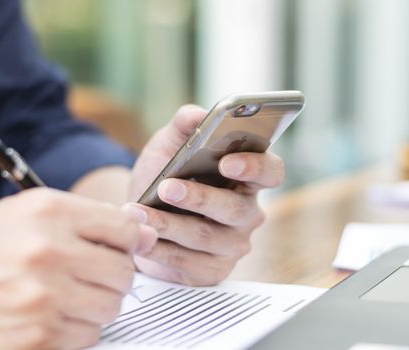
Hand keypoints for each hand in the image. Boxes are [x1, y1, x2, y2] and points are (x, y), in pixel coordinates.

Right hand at [0, 188, 155, 349]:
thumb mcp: (31, 212)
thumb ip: (91, 218)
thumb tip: (144, 231)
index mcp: (49, 212)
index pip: (125, 229)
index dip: (127, 241)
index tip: (120, 247)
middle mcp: (47, 252)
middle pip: (124, 272)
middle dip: (111, 275)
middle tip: (86, 273)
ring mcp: (41, 300)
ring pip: (111, 308)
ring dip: (94, 304)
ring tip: (63, 294)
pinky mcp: (35, 341)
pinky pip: (88, 337)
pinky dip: (76, 329)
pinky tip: (50, 315)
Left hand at [127, 105, 284, 285]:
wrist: (141, 216)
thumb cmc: (162, 177)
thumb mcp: (168, 147)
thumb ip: (183, 126)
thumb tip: (196, 114)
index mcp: (246, 178)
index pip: (271, 171)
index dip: (256, 167)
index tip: (228, 161)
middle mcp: (246, 213)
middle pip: (234, 209)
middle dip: (199, 198)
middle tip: (167, 187)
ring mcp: (231, 245)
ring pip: (205, 237)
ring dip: (168, 224)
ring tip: (137, 212)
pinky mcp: (211, 269)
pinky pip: (187, 261)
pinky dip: (159, 248)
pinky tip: (139, 235)